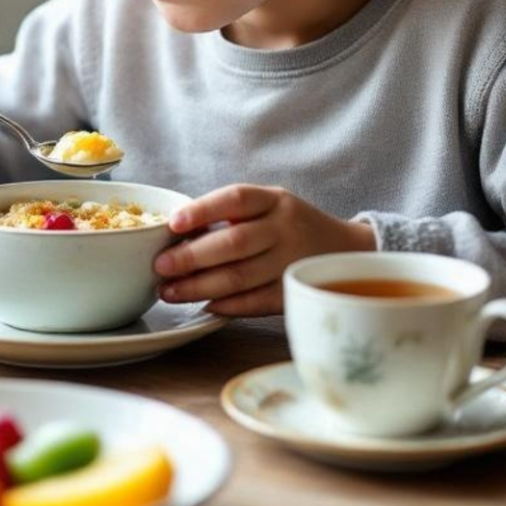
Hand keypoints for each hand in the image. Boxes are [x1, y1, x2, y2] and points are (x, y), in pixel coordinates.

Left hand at [153, 185, 375, 316]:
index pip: (236, 199)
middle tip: (160, 266)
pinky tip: (203, 305)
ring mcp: (291, 262)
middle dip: (192, 257)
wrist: (345, 251)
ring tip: (169, 292)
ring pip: (240, 277)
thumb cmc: (290, 226)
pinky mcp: (293, 292)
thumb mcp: (268, 207)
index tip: (173, 223)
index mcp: (274, 200)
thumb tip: (175, 235)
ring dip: (199, 287)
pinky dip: (226, 306)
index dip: (202, 210)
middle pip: (234, 243)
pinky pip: (254, 302)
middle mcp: (285, 229)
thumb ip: (231, 216)